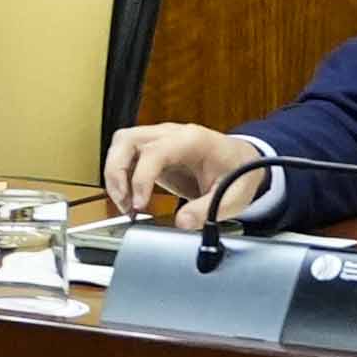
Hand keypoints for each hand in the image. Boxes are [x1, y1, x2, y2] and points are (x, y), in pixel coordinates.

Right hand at [103, 121, 258, 224]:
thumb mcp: (232, 197)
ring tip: (124, 203)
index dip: (141, 178)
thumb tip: (182, 222)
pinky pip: (125, 154)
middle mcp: (171, 134)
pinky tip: (129, 198)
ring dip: (114, 174)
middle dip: (117, 173)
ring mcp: (159, 138)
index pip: (154, 152)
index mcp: (192, 140)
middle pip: (127, 140)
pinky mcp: (153, 149)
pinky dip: (120, 176)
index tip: (140, 204)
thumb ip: (207, 210)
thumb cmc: (239, 172)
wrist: (241, 160)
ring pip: (121, 144)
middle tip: (125, 204)